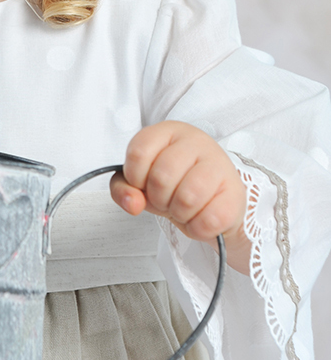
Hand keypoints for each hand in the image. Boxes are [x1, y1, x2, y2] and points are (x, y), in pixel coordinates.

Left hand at [110, 121, 249, 272]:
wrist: (215, 199)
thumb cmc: (176, 184)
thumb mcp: (142, 182)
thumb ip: (124, 188)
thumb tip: (132, 203)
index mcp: (168, 131)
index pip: (139, 151)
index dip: (135, 177)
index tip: (143, 183)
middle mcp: (196, 141)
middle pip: (161, 177)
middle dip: (158, 199)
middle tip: (167, 199)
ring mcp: (219, 165)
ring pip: (187, 198)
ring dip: (178, 214)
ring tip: (183, 208)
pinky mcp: (235, 193)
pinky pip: (209, 220)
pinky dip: (197, 228)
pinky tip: (199, 217)